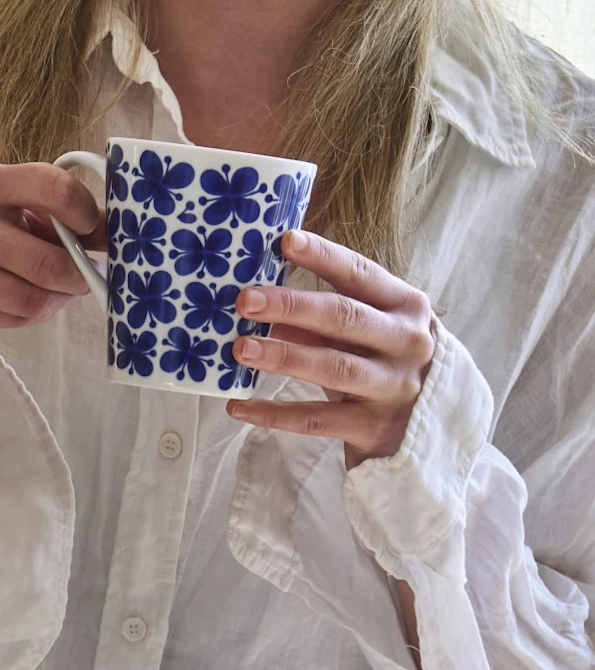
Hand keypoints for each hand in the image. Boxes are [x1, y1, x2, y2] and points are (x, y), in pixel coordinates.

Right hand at [0, 162, 104, 351]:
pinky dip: (32, 316)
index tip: (93, 230)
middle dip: (77, 274)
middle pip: (46, 258)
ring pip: (31, 296)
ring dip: (56, 300)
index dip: (84, 212)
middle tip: (85, 276)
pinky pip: (12, 318)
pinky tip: (29, 307)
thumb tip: (106, 230)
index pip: (51, 186)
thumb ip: (42, 213)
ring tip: (56, 293)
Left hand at [226, 230, 435, 466]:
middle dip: (292, 306)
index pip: (361, 274)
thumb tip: (264, 307)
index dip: (323, 257)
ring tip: (240, 349)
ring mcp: (391, 387)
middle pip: (344, 318)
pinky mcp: (372, 428)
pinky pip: (316, 420)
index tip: (285, 241)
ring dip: (282, 356)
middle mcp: (404, 342)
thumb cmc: (387, 366)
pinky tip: (241, 407)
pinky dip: (275, 414)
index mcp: (405, 306)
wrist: (429, 426)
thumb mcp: (365, 336)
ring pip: (331, 367)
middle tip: (246, 300)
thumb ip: (322, 321)